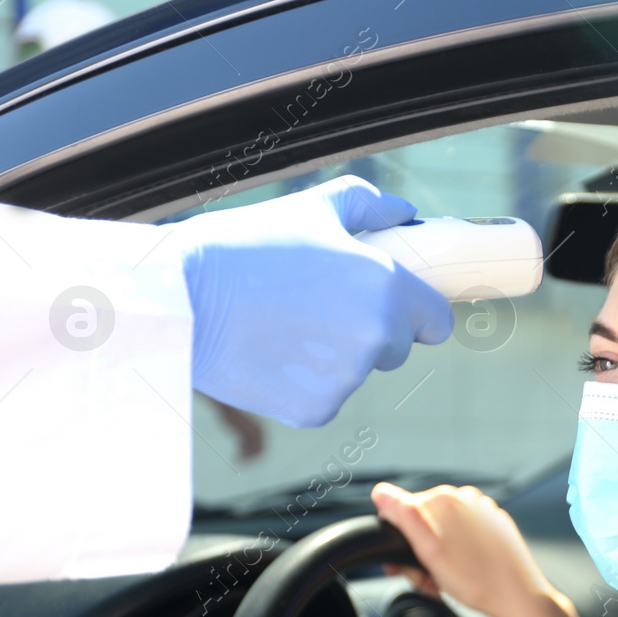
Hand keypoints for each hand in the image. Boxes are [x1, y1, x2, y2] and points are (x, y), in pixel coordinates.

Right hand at [169, 175, 454, 427]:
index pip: (437, 321)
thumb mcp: (308, 209)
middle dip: (368, 332)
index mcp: (387, 287)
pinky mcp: (315, 410)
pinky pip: (323, 399)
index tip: (394, 309)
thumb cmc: (242, 247)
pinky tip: (267, 355)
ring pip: (355, 373)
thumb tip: (404, 213)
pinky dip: (301, 385)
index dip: (418, 314)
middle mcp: (376, 337)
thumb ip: (368, 206)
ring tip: (281, 326)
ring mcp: (347, 379)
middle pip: (395, 348)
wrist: (180, 299)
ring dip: (332, 358)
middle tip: (315, 308)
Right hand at [371, 482, 555, 616]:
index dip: (397, 541)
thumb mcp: (430, 553)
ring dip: (436, 558)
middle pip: (421, 523)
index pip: (398, 511)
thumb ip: (404, 518)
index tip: (405, 565)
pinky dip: (456, 555)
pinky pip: (464, 537)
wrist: (520, 597)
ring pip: (442, 532)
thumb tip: (381, 494)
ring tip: (445, 582)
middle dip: (417, 553)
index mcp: (444, 498)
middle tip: (427, 580)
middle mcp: (464, 497)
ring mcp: (481, 511)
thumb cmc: (477, 581)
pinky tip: (462, 576)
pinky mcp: (494, 526)